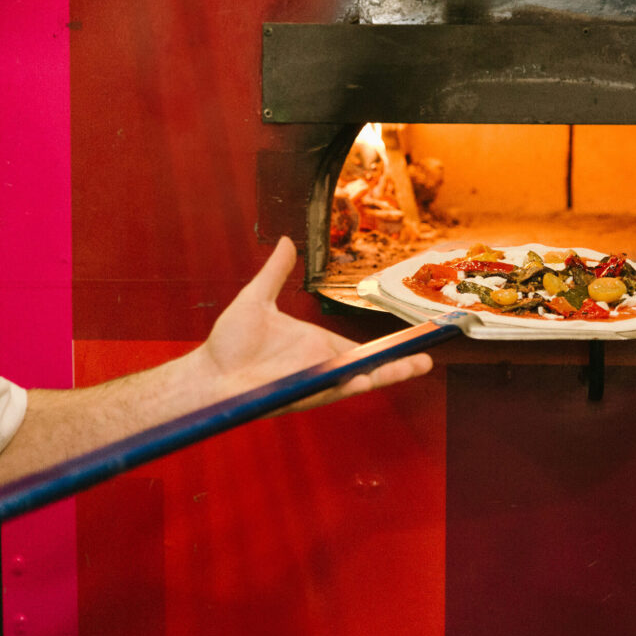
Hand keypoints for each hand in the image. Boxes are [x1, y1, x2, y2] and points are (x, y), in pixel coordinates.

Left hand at [194, 236, 432, 409]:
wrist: (209, 370)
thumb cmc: (228, 342)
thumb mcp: (256, 298)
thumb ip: (275, 272)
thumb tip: (288, 241)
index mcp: (317, 345)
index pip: (360, 348)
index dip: (386, 347)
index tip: (411, 339)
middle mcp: (320, 365)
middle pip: (368, 366)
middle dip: (398, 365)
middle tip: (427, 360)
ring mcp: (313, 381)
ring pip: (358, 380)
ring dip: (385, 375)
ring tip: (414, 367)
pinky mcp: (300, 394)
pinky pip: (331, 390)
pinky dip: (349, 384)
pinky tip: (364, 379)